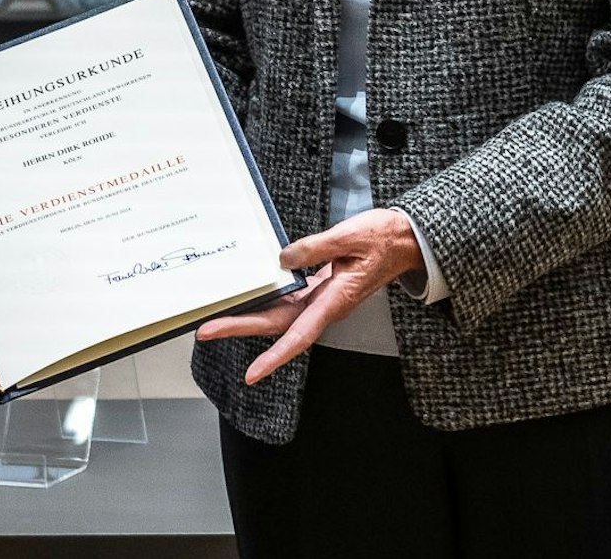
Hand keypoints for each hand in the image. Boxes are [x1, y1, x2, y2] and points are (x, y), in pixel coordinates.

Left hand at [195, 208, 424, 384]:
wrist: (404, 241)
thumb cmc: (383, 238)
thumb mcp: (350, 235)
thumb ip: (315, 247)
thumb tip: (281, 259)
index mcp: (335, 300)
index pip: (299, 336)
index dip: (274, 357)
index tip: (251, 374)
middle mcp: (325, 306)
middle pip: (277, 326)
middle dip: (240, 328)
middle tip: (206, 330)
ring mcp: (321, 299)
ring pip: (279, 315)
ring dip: (248, 317)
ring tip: (215, 318)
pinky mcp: (318, 290)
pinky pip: (287, 300)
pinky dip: (264, 300)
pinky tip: (246, 295)